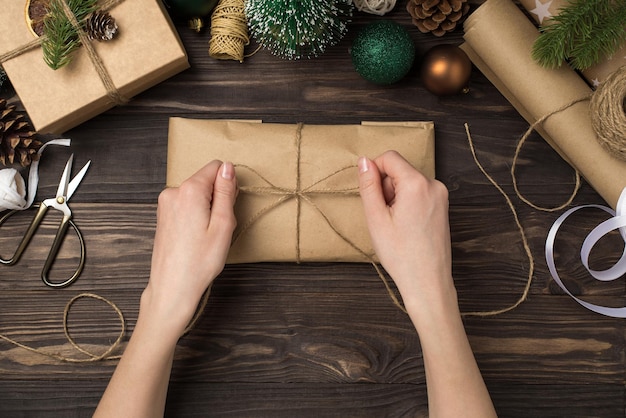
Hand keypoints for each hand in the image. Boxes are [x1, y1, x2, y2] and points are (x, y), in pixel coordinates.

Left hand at [143, 160, 237, 335]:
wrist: (173, 287)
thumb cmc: (200, 261)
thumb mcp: (223, 224)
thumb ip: (226, 191)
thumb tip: (228, 168)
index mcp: (189, 190)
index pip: (216, 167)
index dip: (228, 185)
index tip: (228, 208)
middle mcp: (173, 192)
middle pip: (205, 180)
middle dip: (217, 197)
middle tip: (218, 226)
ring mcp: (165, 204)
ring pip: (197, 193)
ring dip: (207, 208)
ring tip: (207, 234)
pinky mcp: (163, 215)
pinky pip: (186, 204)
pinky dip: (196, 215)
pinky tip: (196, 236)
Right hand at [358, 151, 453, 311]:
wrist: (427, 282)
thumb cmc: (401, 255)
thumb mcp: (376, 218)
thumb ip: (369, 185)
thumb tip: (364, 161)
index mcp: (417, 184)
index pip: (390, 157)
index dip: (374, 172)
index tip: (371, 196)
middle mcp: (434, 185)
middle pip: (399, 170)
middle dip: (386, 187)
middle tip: (384, 216)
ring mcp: (441, 196)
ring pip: (408, 182)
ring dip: (396, 197)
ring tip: (395, 224)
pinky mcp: (442, 207)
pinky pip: (418, 193)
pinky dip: (407, 204)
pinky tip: (405, 227)